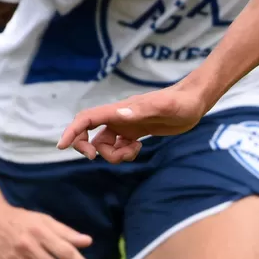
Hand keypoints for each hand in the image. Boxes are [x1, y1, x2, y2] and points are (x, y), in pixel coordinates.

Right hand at [56, 83, 208, 162]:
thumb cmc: (182, 102)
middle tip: (100, 158)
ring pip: (106, 144)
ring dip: (114, 155)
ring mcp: (128, 124)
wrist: (196, 100)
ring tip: (134, 151)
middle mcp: (120, 117)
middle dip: (91, 149)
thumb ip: (143, 110)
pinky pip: (119, 146)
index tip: (62, 146)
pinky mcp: (137, 131)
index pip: (87, 118)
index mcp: (121, 110)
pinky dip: (124, 153)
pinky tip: (138, 149)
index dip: (72, 131)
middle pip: (91, 135)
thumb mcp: (165, 107)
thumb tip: (119, 114)